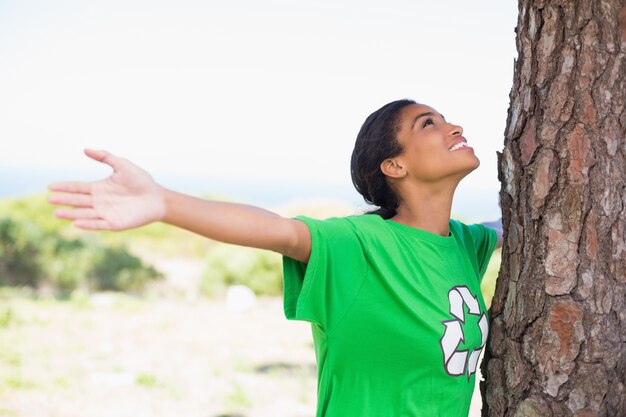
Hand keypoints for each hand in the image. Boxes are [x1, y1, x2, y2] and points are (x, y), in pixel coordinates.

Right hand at [48, 149, 165, 230]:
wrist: (157, 198)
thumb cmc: (141, 181)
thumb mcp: (123, 165)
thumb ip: (105, 157)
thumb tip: (85, 149)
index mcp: (100, 188)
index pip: (78, 187)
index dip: (65, 187)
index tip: (50, 186)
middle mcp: (100, 201)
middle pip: (78, 201)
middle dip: (64, 200)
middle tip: (49, 199)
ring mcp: (106, 213)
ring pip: (84, 214)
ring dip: (71, 214)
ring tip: (57, 213)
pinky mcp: (114, 223)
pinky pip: (98, 224)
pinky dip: (87, 224)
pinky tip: (76, 223)